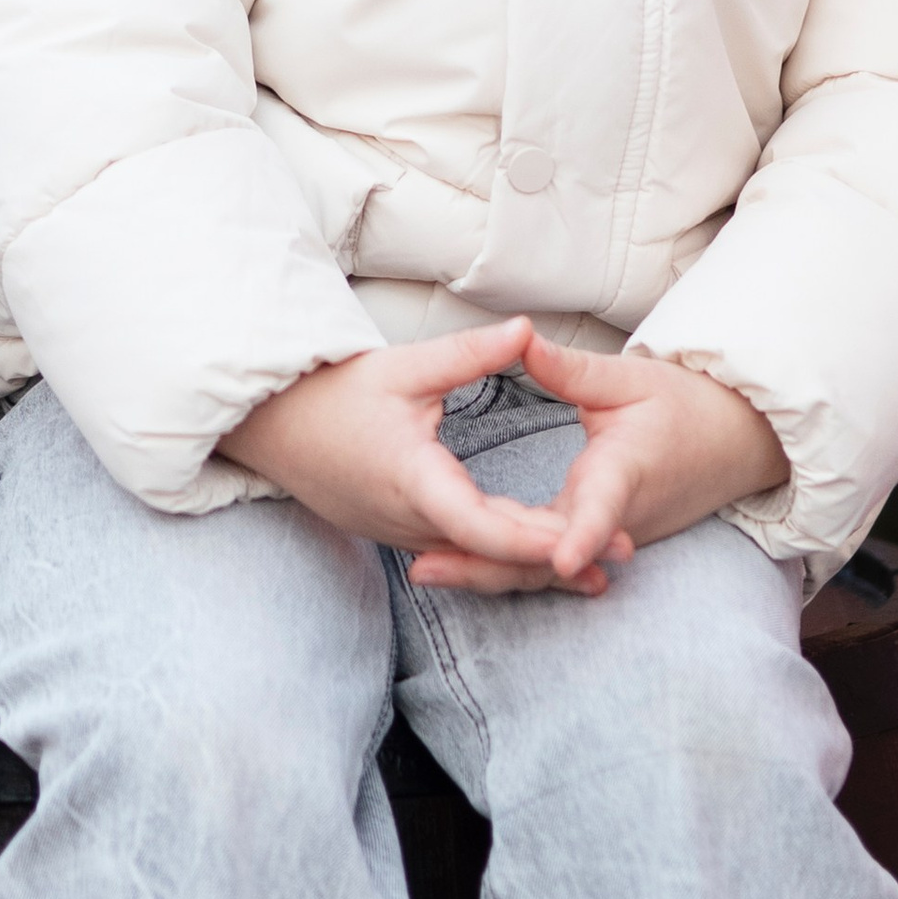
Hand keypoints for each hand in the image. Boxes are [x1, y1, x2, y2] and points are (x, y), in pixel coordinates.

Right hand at [217, 319, 609, 595]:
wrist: (274, 427)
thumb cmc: (334, 395)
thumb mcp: (404, 368)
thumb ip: (470, 354)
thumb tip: (527, 329)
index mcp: (412, 480)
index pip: (479, 525)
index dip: (531, 537)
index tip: (581, 538)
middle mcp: (409, 521)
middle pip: (491, 555)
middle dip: (557, 559)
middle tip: (623, 554)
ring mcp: (403, 535)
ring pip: (478, 562)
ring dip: (535, 565)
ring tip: (601, 569)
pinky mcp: (403, 535)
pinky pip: (461, 555)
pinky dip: (504, 557)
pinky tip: (545, 557)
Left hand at [404, 329, 786, 593]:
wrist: (731, 445)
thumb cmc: (685, 407)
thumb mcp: (632, 378)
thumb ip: (572, 369)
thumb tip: (521, 339)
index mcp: (625, 471)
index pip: (601, 509)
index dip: (584, 536)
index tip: (558, 557)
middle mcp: (616, 518)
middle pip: (552, 557)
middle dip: (492, 566)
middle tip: (425, 567)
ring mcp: (608, 537)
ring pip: (545, 568)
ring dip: (487, 573)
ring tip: (423, 570)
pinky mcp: (597, 543)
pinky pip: (549, 564)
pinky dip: (505, 568)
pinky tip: (455, 568)